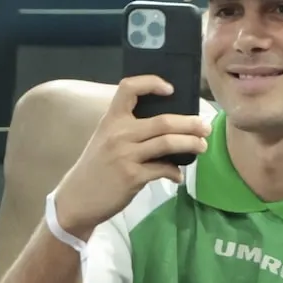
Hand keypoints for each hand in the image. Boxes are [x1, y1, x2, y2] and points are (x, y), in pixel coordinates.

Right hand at [52, 75, 211, 238]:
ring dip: (191, 144)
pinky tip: (177, 176)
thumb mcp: (106, 140)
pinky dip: (175, 172)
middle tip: (206, 127)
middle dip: (190, 124)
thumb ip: (130, 130)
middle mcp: (118, 134)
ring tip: (202, 146)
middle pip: (163, 122)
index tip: (171, 89)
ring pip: (168, 143)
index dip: (151, 83)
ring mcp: (125, 155)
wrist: (76, 199)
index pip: (128, 89)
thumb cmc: (97, 167)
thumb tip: (169, 127)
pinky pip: (163, 169)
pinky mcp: (132, 176)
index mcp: (111, 120)